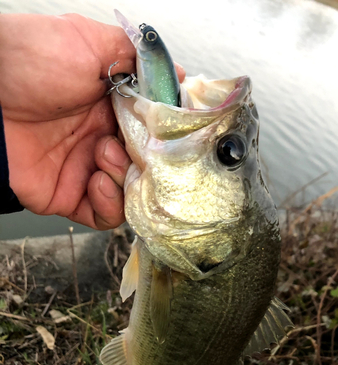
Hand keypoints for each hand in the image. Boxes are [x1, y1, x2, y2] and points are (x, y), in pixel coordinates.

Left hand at [0, 14, 184, 229]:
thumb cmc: (29, 61)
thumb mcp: (89, 42)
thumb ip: (134, 56)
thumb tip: (175, 73)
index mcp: (112, 108)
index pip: (154, 133)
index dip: (164, 137)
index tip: (167, 133)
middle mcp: (102, 140)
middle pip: (146, 166)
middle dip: (148, 161)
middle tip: (133, 145)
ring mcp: (85, 170)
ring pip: (131, 194)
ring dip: (127, 179)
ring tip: (104, 155)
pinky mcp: (68, 196)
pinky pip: (103, 215)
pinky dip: (110, 205)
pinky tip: (99, 180)